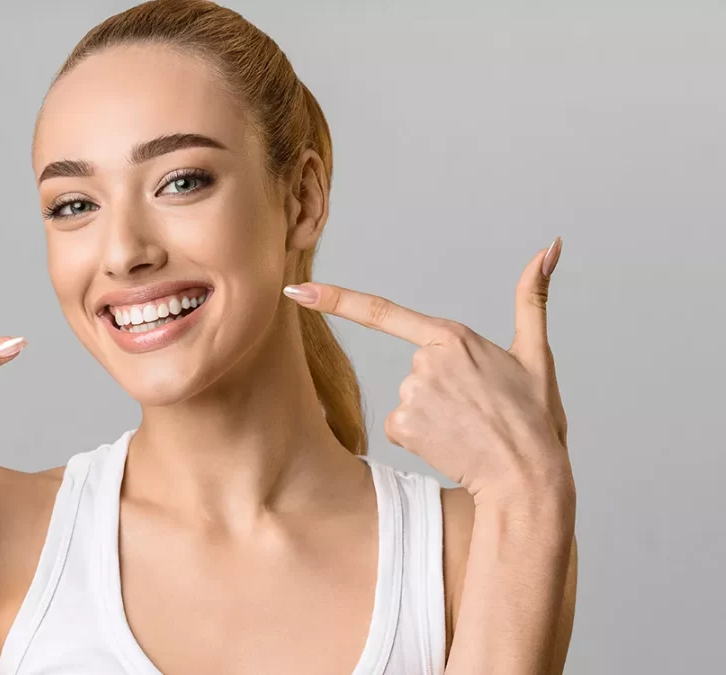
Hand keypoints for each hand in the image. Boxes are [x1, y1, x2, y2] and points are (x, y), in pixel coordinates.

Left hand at [284, 238, 569, 504]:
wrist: (528, 478)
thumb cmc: (534, 420)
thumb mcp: (537, 355)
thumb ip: (533, 299)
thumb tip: (549, 248)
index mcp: (453, 337)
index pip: (383, 311)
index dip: (334, 298)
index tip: (296, 290)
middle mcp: (425, 361)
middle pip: (416, 369)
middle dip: (441, 389)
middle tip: (478, 410)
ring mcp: (411, 393)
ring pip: (409, 399)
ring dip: (435, 415)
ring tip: (469, 428)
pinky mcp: (401, 425)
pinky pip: (401, 426)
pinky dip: (422, 437)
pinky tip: (451, 443)